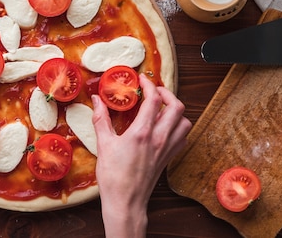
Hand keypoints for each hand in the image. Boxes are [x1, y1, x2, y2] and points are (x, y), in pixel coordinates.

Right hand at [91, 74, 191, 237]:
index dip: (149, 85)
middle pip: (176, 106)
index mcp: (142, 132)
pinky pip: (183, 137)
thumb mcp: (103, 144)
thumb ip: (101, 119)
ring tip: (161, 107)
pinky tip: (165, 127)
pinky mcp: (168, 158)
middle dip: (167, 94)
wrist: (126, 202)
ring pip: (184, 121)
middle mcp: (159, 138)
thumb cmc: (113, 176)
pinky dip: (178, 127)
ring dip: (175, 110)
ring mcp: (166, 149)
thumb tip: (97, 100)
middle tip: (154, 91)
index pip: (154, 99)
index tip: (142, 80)